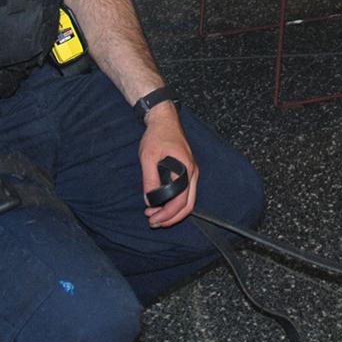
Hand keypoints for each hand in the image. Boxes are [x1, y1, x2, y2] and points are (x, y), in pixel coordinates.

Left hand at [139, 104, 197, 226]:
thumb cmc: (157, 135)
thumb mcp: (148, 157)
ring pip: (187, 201)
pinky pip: (184, 193)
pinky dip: (174, 203)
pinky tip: (160, 204)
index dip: (167, 214)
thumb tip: (149, 201)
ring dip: (172, 212)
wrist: (164, 119)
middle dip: (171, 218)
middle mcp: (192, 173)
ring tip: (153, 215)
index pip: (181, 202)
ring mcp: (191, 173)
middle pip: (188, 206)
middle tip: (153, 222)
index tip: (152, 218)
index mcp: (186, 169)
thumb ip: (149, 179)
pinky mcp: (186, 172)